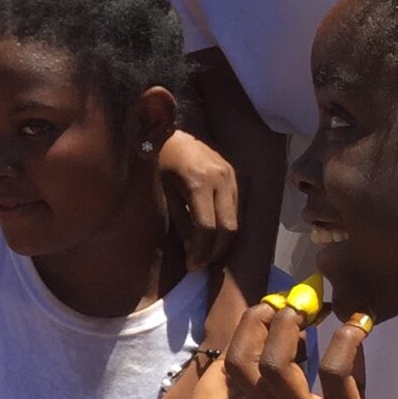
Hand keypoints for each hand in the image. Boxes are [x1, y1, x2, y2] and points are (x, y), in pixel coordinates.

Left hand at [157, 129, 238, 269]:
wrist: (172, 132)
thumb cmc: (160, 162)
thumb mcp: (165, 193)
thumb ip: (181, 222)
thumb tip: (193, 250)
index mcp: (198, 182)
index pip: (207, 227)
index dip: (201, 251)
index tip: (192, 266)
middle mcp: (221, 179)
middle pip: (228, 227)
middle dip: (215, 251)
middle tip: (200, 264)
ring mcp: (231, 176)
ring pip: (236, 220)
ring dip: (223, 241)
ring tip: (207, 253)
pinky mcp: (235, 175)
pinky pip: (235, 208)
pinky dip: (226, 225)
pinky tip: (213, 235)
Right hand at [221, 305, 397, 398]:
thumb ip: (341, 388)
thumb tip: (348, 341)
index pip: (237, 372)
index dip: (247, 334)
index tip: (277, 310)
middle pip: (243, 364)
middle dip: (261, 324)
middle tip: (293, 304)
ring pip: (275, 368)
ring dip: (292, 330)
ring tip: (317, 311)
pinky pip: (334, 375)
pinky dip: (344, 341)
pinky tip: (360, 328)